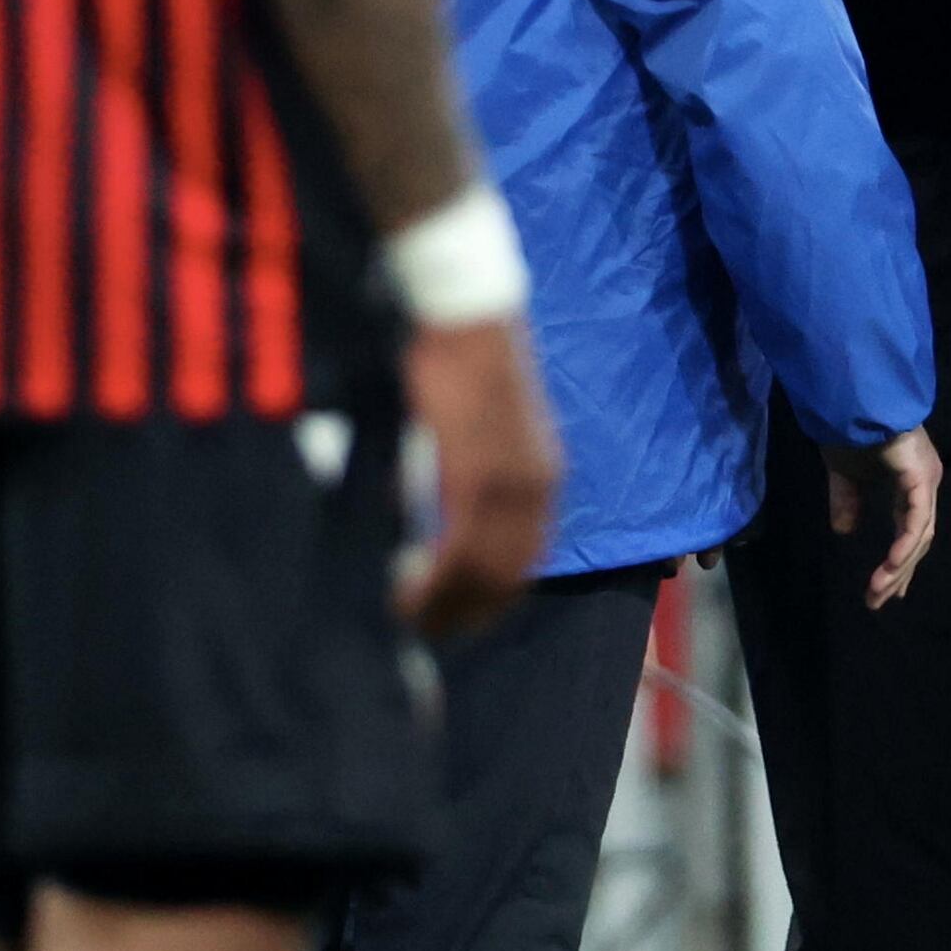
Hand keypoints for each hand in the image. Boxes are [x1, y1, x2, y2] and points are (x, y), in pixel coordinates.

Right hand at [398, 314, 561, 639]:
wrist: (467, 319)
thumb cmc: (464, 366)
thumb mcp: (485, 431)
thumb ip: (477, 479)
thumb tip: (446, 520)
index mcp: (543, 480)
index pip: (524, 562)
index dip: (489, 598)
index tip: (457, 617)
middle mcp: (537, 490)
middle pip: (506, 578)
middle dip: (464, 612)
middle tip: (424, 630)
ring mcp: (511, 485)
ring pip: (483, 574)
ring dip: (445, 605)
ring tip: (410, 618)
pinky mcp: (477, 476)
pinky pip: (459, 551)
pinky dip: (433, 581)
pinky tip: (407, 592)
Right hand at [825, 427, 941, 607]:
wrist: (850, 400)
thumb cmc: (848, 429)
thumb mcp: (844, 475)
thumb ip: (847, 502)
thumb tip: (844, 532)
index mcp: (911, 481)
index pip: (912, 529)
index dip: (901, 560)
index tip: (888, 588)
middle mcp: (925, 483)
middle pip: (918, 539)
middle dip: (899, 573)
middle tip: (879, 601)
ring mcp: (926, 479)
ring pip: (919, 535)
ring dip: (899, 567)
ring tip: (877, 592)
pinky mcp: (920, 476)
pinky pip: (916, 520)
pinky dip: (905, 545)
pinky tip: (891, 567)